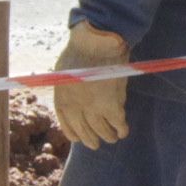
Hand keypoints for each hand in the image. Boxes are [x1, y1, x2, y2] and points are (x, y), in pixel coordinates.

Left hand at [52, 22, 129, 146]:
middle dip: (92, 140)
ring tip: (113, 137)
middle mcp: (76, 108)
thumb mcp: (63, 72)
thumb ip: (67, 88)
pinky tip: (123, 131)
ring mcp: (93, 109)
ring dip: (108, 136)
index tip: (80, 138)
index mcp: (62, 100)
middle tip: (97, 143)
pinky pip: (118, 124)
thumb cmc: (80, 50)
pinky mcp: (112, 106)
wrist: (96, 42)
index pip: (68, 126)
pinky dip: (122, 129)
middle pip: (85, 133)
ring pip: (102, 131)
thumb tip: (73, 98)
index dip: (75, 134)